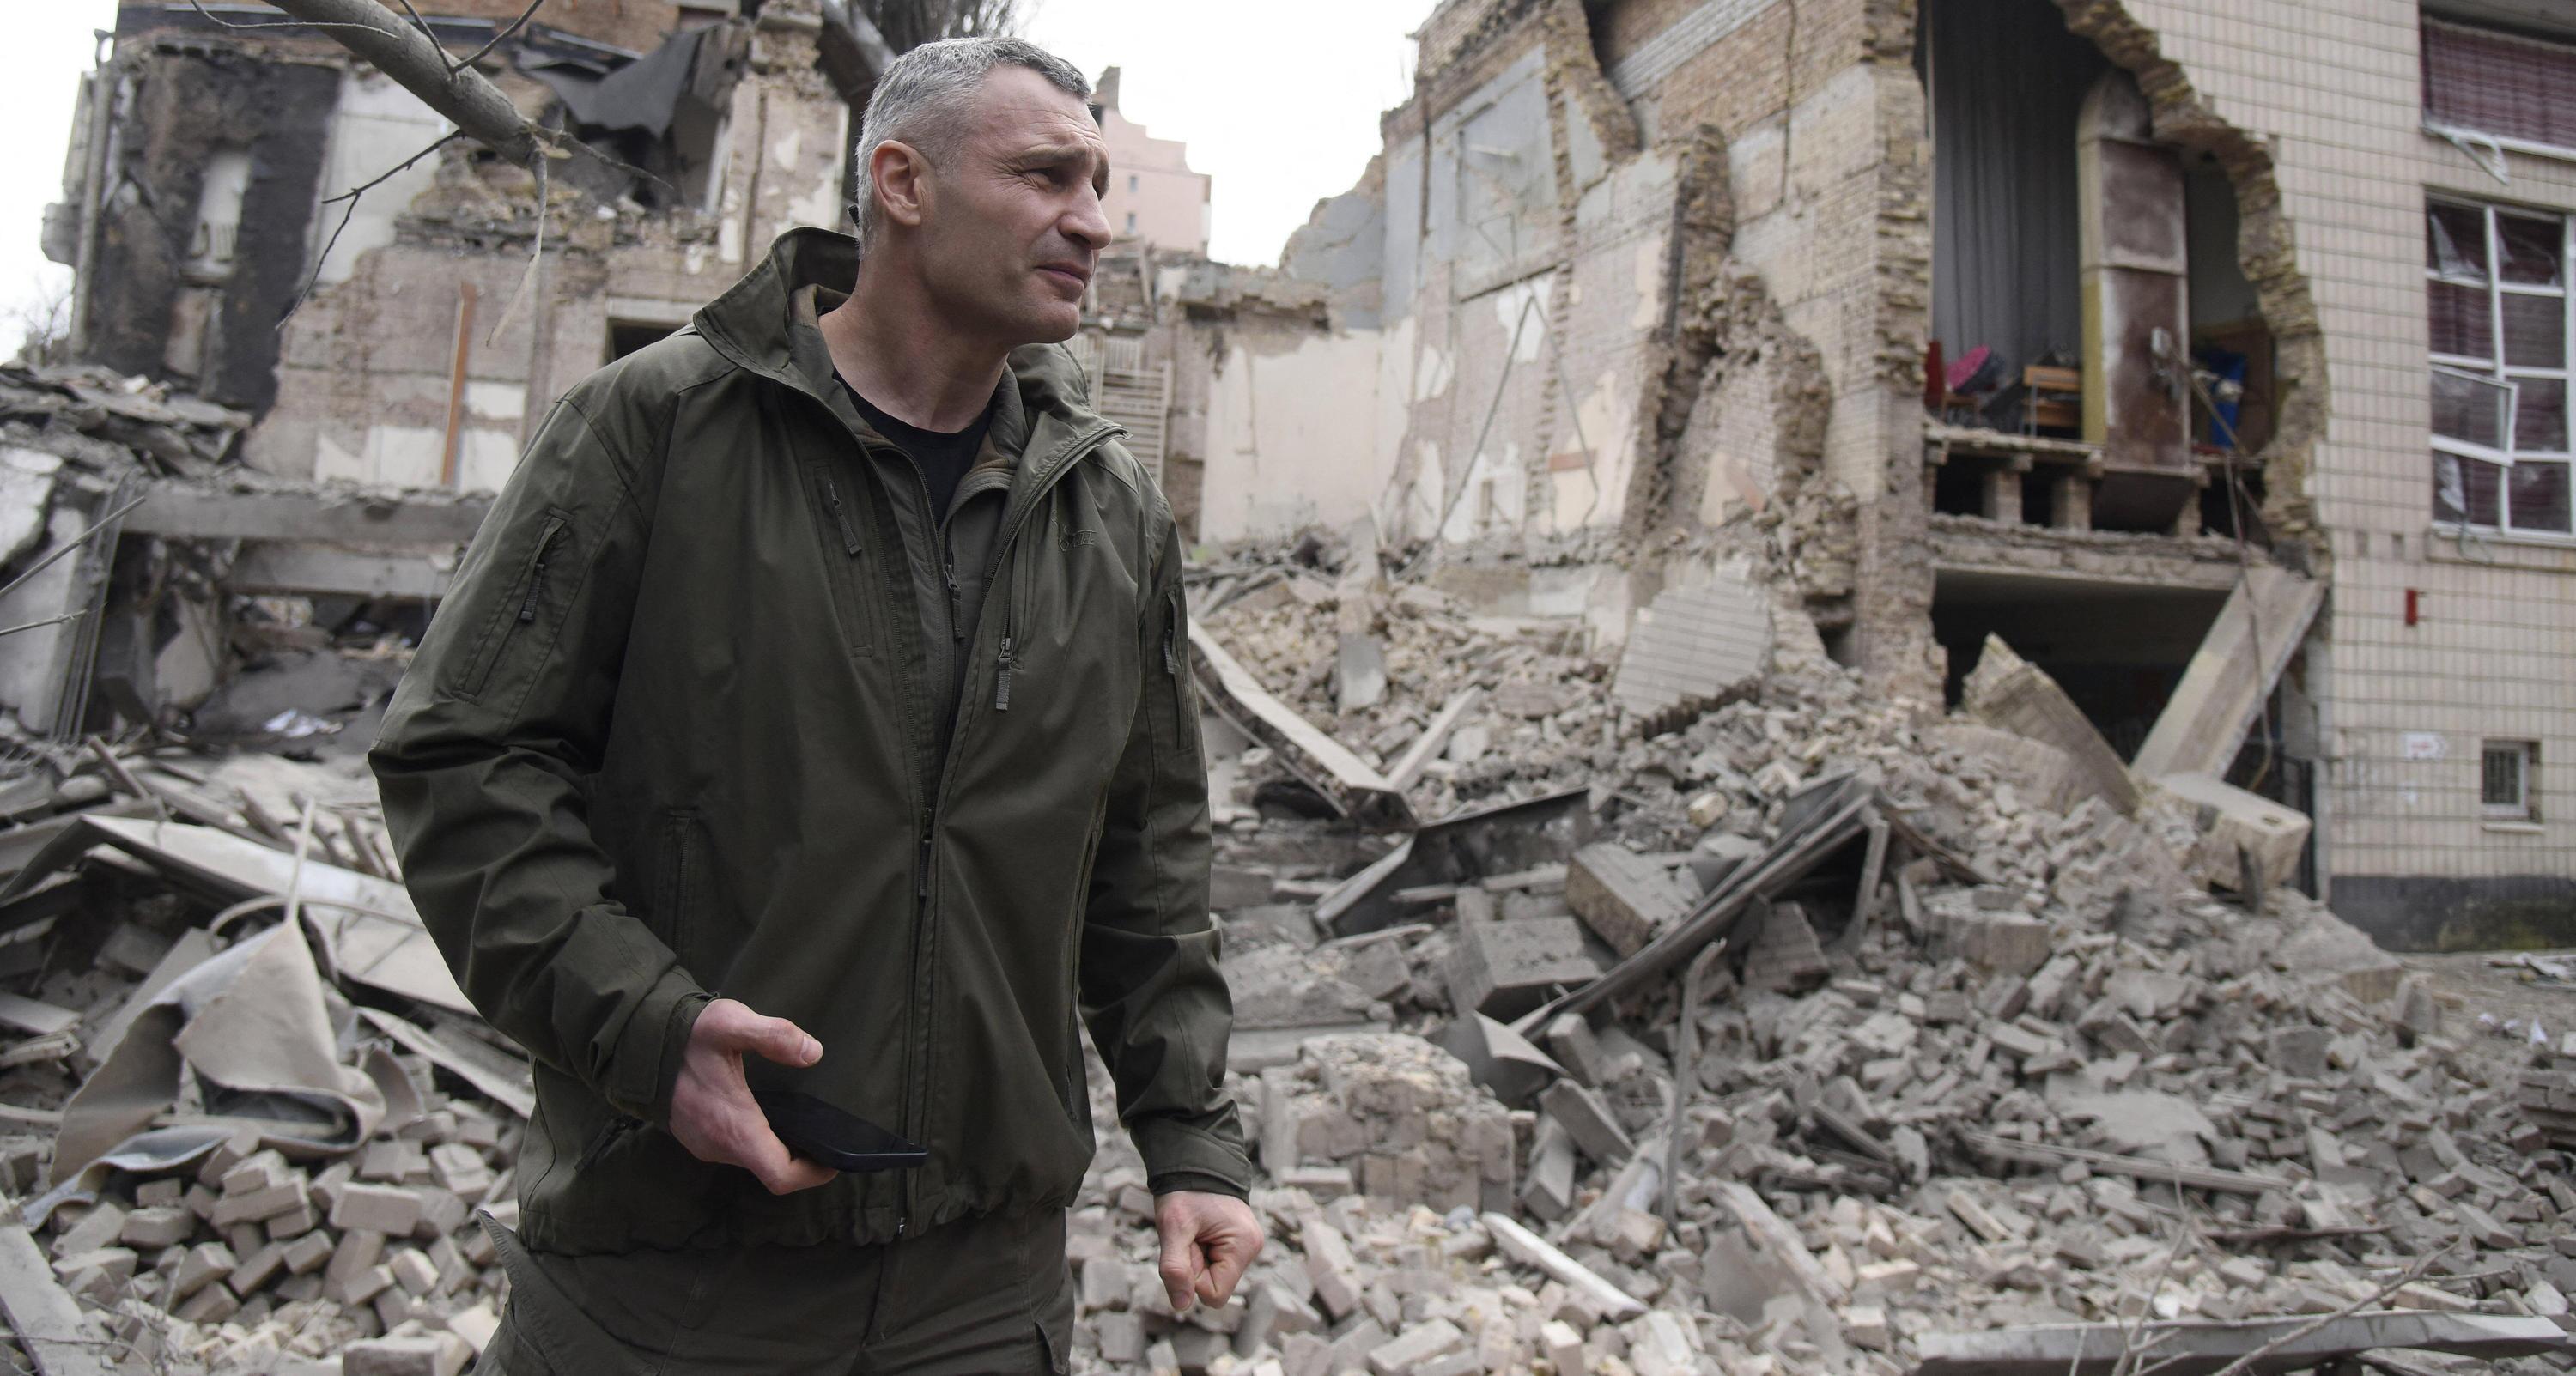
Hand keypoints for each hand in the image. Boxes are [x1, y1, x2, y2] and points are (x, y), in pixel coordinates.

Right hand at [667, 998, 836, 1194]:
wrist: (634, 1041)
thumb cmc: (684, 1035)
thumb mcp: (732, 1024)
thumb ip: (773, 1035)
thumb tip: (812, 1052)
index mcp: (734, 1129)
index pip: (781, 1176)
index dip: (813, 1174)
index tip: (834, 1160)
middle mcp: (719, 1146)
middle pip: (770, 1171)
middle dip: (801, 1160)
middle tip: (824, 1136)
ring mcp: (704, 1144)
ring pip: (752, 1160)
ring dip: (778, 1150)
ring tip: (801, 1124)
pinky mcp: (695, 1136)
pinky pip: (734, 1149)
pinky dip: (757, 1141)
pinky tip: (767, 1116)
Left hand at [1154, 1190, 1263, 1312]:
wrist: (1194, 1161)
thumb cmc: (1185, 1191)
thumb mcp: (1173, 1227)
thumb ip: (1175, 1268)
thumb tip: (1181, 1305)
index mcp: (1243, 1246)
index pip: (1214, 1294)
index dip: (1192, 1278)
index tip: (1187, 1246)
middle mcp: (1251, 1249)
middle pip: (1214, 1286)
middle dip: (1194, 1267)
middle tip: (1189, 1236)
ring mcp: (1246, 1246)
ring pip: (1212, 1276)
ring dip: (1196, 1259)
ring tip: (1193, 1231)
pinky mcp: (1237, 1243)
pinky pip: (1214, 1264)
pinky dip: (1200, 1252)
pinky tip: (1199, 1232)